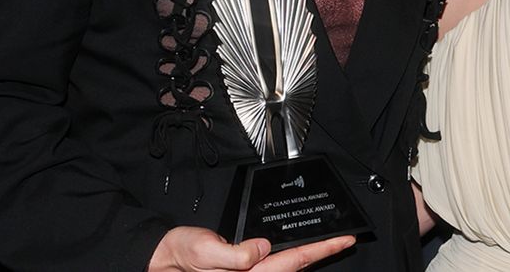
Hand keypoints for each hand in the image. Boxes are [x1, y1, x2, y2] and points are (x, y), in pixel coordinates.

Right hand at [149, 226, 354, 270]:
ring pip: (289, 266)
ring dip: (309, 255)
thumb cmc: (182, 256)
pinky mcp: (244, 270)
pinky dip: (292, 255)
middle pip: (297, 265)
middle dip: (322, 253)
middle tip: (345, 239)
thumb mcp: (205, 251)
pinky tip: (298, 249)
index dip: (321, 250)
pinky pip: (276, 263)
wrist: (164, 259)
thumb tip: (263, 247)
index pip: (294, 261)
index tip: (343, 240)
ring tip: (329, 242)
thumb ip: (236, 253)